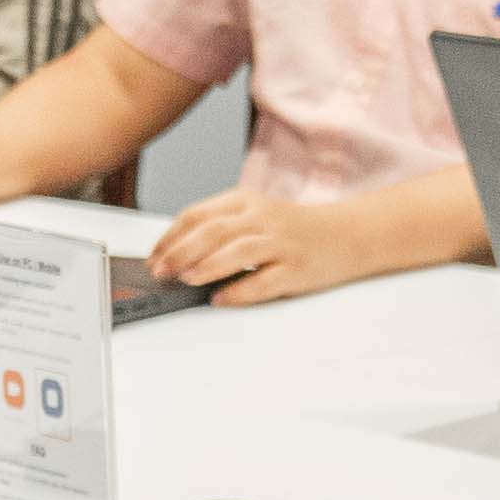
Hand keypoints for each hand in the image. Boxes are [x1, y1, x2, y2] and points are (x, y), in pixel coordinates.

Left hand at [149, 184, 374, 306]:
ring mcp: (281, 243)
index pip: (197, 214)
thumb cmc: (294, 228)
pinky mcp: (296, 268)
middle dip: (180, 252)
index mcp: (245, 201)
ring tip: (185, 280)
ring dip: (207, 266)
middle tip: (160, 272)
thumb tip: (176, 255)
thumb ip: (220, 227)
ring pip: (238, 251)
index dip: (170, 237)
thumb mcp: (254, 214)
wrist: (347, 234)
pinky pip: (264, 281)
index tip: (153, 258)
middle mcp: (262, 218)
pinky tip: (220, 298)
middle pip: (213, 231)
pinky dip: (239, 290)